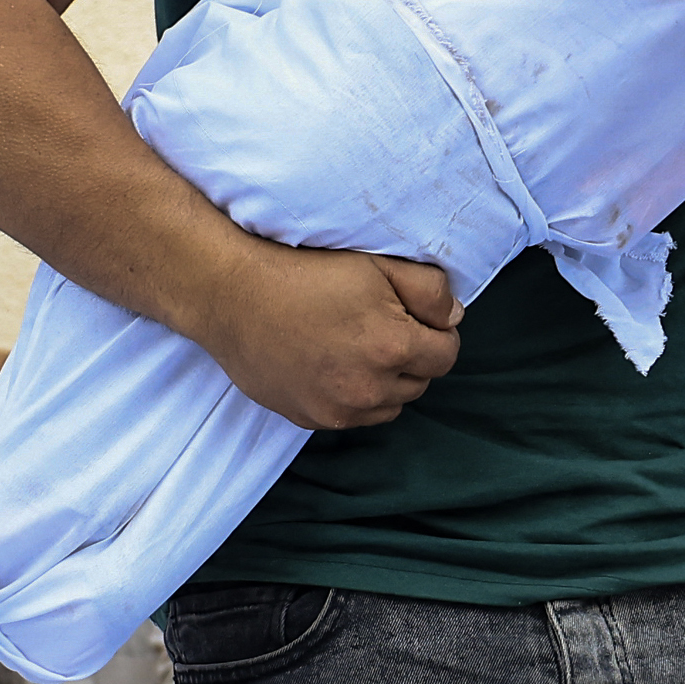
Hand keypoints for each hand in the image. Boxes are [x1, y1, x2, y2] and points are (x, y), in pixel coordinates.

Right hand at [190, 242, 460, 431]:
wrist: (231, 295)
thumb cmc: (303, 272)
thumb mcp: (376, 264)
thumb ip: (429, 290)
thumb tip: (452, 319)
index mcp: (393, 347)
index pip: (446, 355)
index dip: (437, 332)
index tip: (415, 316)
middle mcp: (370, 389)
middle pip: (420, 383)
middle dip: (412, 357)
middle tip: (381, 326)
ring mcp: (338, 410)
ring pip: (389, 406)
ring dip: (385, 383)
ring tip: (357, 348)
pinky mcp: (311, 419)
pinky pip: (352, 417)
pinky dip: (353, 397)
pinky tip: (332, 366)